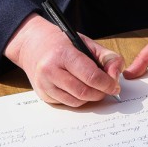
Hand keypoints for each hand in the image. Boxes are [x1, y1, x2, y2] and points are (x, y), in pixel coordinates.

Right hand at [5, 13, 123, 106]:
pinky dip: (78, 99)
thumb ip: (106, 57)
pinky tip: (79, 88)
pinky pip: (67, 103)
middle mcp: (50, 70)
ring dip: (90, 97)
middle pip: (84, 92)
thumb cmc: (62, 43)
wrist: (32, 45)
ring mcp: (44, 84)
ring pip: (76, 101)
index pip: (91, 76)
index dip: (107, 84)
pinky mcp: (43, 94)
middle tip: (108, 88)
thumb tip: (115, 76)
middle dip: (100, 93)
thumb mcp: (86, 43)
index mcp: (63, 53)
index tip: (115, 85)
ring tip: (94, 87)